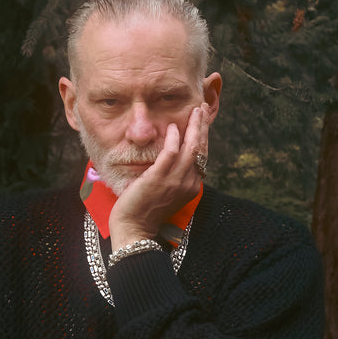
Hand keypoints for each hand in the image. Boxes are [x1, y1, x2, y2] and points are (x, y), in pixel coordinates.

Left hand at [109, 103, 211, 250]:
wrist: (135, 229)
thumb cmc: (146, 212)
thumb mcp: (166, 193)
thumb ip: (173, 177)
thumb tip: (172, 159)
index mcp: (191, 187)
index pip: (201, 158)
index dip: (203, 138)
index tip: (201, 123)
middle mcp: (188, 184)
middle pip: (200, 150)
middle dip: (202, 127)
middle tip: (201, 109)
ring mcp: (175, 181)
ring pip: (191, 149)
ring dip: (194, 127)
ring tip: (194, 111)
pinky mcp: (159, 178)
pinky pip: (171, 153)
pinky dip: (174, 139)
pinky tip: (173, 127)